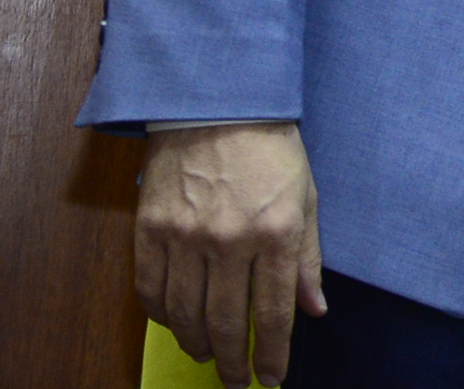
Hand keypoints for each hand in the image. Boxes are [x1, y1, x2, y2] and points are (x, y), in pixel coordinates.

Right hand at [134, 121, 323, 386]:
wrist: (218, 102)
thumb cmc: (271, 148)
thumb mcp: (306, 198)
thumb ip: (306, 259)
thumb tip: (313, 310)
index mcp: (275, 232)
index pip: (274, 312)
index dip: (272, 354)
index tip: (270, 380)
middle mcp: (229, 240)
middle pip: (225, 322)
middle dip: (232, 361)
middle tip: (235, 381)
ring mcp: (185, 236)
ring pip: (184, 313)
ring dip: (195, 343)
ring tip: (206, 355)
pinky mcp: (150, 228)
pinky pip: (150, 288)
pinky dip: (161, 315)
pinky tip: (174, 323)